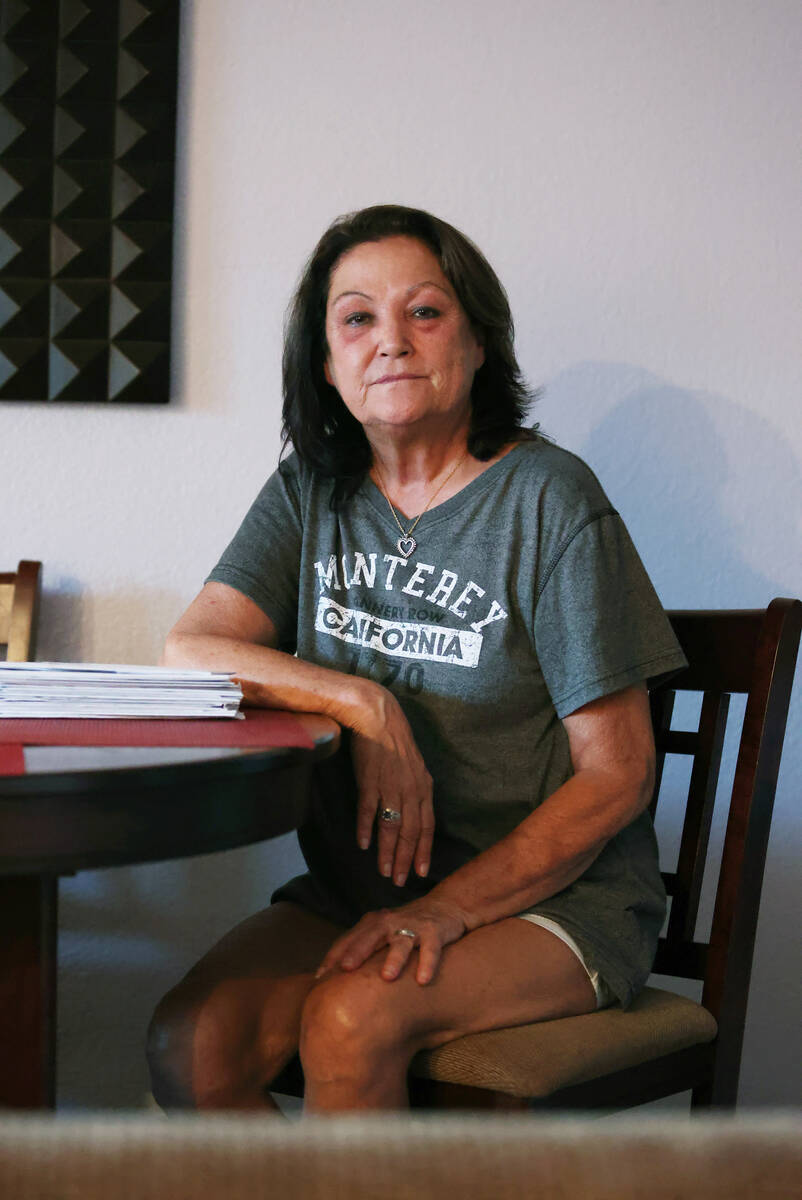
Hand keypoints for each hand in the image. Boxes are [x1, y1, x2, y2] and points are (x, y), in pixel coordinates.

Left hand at [315, 896, 467, 985]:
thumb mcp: (382, 935)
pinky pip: (430, 948)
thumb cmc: (406, 927)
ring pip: (401, 942)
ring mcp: (412, 925)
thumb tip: (334, 982)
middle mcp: (389, 922)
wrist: (445, 906)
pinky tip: (423, 980)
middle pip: (370, 936)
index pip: (348, 940)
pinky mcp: (434, 931)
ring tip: (387, 977)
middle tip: (345, 969)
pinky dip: (427, 963)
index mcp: (372, 924)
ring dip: (394, 958)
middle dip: (357, 951)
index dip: (333, 957)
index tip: (319, 979)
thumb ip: (363, 952)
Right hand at [349, 683, 434, 887]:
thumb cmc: (393, 739)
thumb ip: (413, 790)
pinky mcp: (370, 780)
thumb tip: (411, 811)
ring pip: (392, 826)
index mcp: (424, 786)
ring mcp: (391, 785)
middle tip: (400, 881)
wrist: (376, 715)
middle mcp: (411, 789)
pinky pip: (369, 810)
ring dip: (388, 852)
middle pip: (411, 831)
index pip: (428, 825)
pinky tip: (364, 845)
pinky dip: (366, 829)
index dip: (423, 849)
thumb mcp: (412, 766)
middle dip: (406, 859)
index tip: (421, 870)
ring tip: (384, 871)